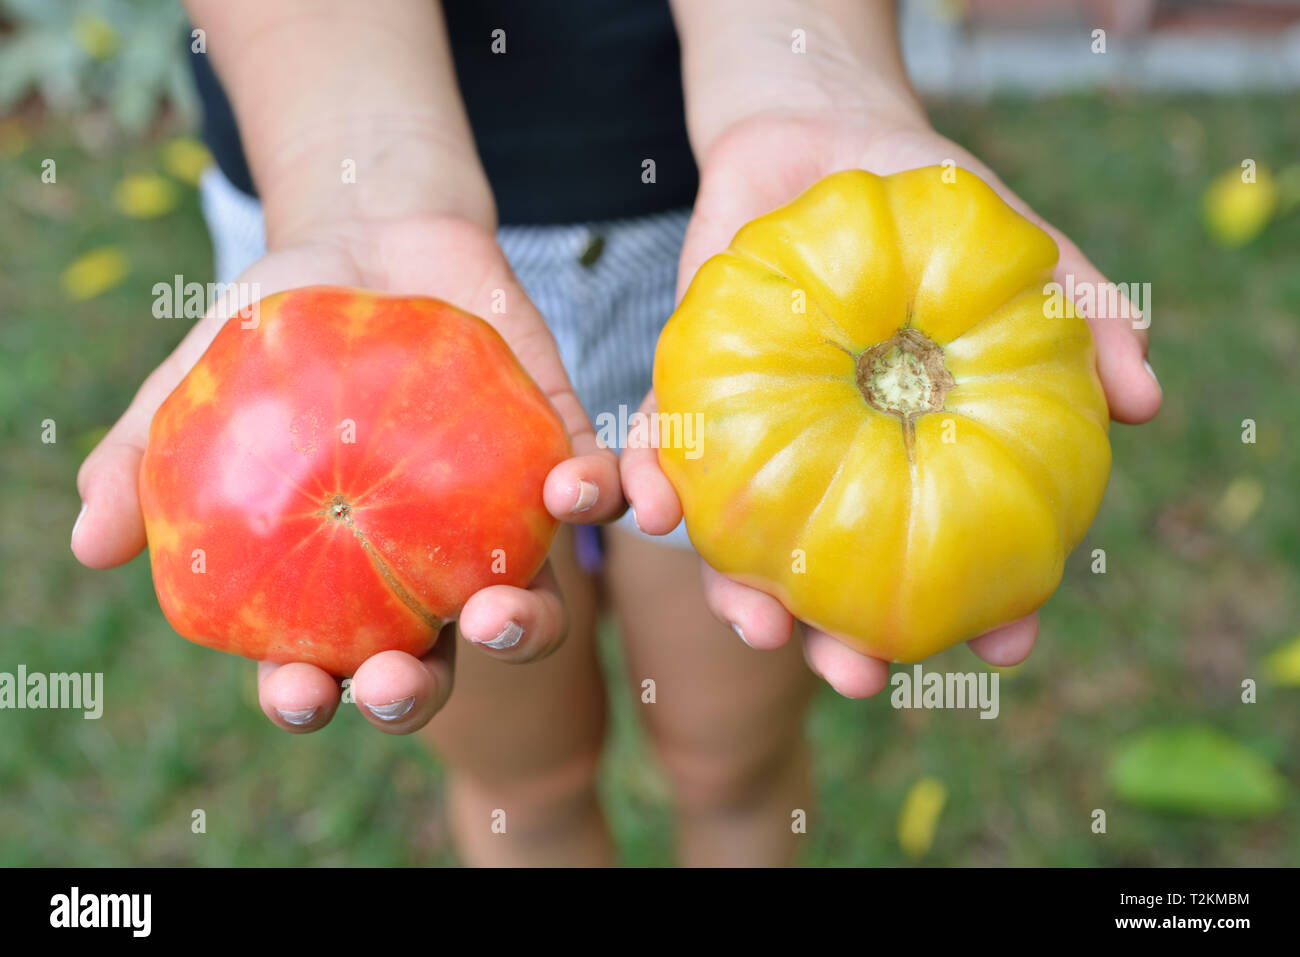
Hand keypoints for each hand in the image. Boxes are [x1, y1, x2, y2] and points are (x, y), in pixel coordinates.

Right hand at [73, 215, 623, 731]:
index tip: (301, 694)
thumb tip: (89, 546)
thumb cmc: (278, 325)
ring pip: (530, 602)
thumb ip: (144, 457)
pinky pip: (594, 492)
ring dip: (527, 626)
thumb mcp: (197, 378)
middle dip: (416, 690)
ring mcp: (500, 521)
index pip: (324, 664)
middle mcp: (427, 568)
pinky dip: (602, 501)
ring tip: (499, 612)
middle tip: (398, 676)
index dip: (312, 698)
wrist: (372, 236)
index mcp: (339, 578)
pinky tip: (576, 491)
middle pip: (432, 660)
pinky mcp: (560, 456)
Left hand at [621, 112, 1161, 697]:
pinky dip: (652, 479)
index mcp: (914, 451)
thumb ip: (1082, 315)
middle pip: (837, 579)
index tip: (1004, 645)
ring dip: (740, 594)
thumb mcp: (1019, 251)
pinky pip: (662, 447)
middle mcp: (835, 463)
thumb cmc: (930, 204)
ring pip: (745, 541)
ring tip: (752, 624)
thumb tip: (1146, 400)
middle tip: (856, 674)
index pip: (953, 550)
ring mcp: (760, 437)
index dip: (984, 607)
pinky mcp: (690, 390)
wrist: (819, 132)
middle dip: (841, 641)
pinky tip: (653, 509)